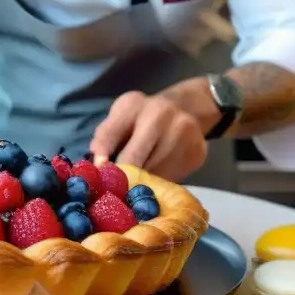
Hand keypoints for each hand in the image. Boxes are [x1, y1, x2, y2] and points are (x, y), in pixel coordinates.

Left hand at [89, 91, 208, 181]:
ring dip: (141, 183)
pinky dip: (161, 184)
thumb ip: (106, 136)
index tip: (99, 174)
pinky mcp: (198, 151)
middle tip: (116, 190)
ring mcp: (184, 132)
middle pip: (134, 159)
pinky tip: (156, 179)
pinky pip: (173, 178)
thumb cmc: (142, 117)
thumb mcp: (121, 117)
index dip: (102, 157)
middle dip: (122, 176)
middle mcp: (161, 114)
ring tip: (136, 185)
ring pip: (154, 172)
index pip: (110, 133)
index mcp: (134, 104)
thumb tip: (97, 161)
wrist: (186, 109)